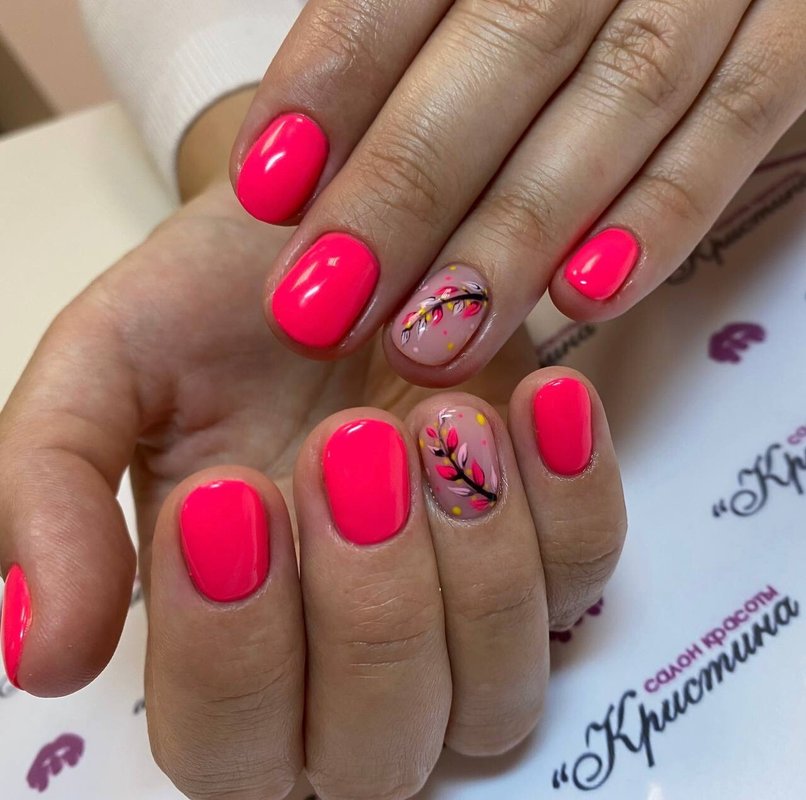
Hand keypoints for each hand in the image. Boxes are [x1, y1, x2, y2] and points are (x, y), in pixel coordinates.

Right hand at [0, 184, 624, 798]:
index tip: (227, 494)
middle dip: (367, 609)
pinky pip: (588, 573)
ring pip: (498, 691)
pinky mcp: (550, 536)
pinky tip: (535, 401)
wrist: (326, 226)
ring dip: (473, 560)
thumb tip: (41, 652)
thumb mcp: (104, 369)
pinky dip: (572, 498)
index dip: (230, 653)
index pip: (229, 749)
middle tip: (345, 445)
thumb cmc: (211, 303)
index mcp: (231, 635)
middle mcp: (352, 654)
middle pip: (376, 751)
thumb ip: (50, 497)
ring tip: (438, 414)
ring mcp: (465, 606)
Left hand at [231, 0, 805, 386]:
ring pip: (615, 98)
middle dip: (405, 191)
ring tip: (432, 339)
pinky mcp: (805, 27)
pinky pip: (740, 120)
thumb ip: (408, 43)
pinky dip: (664, 213)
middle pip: (501, 48)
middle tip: (327, 309)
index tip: (266, 193)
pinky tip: (586, 299)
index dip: (330, 84)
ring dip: (516, 233)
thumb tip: (303, 174)